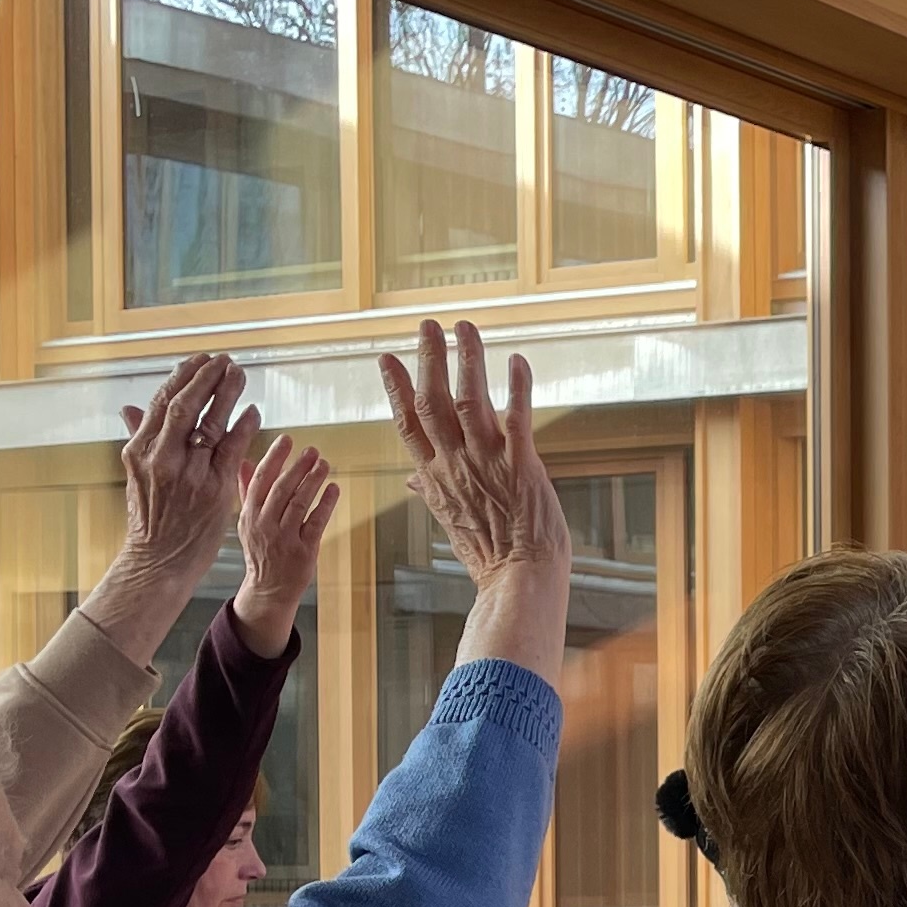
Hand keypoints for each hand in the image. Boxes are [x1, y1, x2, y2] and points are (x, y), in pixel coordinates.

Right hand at [78, 353, 255, 665]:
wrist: (159, 561)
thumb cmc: (151, 516)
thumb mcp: (136, 474)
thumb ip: (138, 437)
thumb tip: (129, 406)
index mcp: (139, 450)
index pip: (162, 402)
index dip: (184, 376)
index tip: (200, 360)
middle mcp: (162, 458)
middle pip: (186, 406)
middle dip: (207, 378)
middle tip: (225, 360)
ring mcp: (189, 474)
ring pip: (211, 423)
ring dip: (228, 395)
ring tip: (240, 375)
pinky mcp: (214, 489)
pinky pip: (233, 450)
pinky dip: (245, 427)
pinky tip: (254, 411)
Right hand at [230, 430, 338, 653]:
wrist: (268, 590)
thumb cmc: (260, 552)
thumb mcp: (247, 521)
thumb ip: (248, 491)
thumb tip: (246, 461)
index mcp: (249, 516)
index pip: (260, 481)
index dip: (274, 458)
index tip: (286, 440)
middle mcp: (265, 525)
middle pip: (281, 490)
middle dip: (297, 467)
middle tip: (311, 450)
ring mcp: (284, 539)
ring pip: (299, 503)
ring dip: (313, 481)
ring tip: (324, 464)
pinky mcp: (304, 551)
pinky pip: (316, 523)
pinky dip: (325, 504)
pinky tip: (333, 489)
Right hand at [378, 318, 571, 681]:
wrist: (520, 582)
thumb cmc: (491, 554)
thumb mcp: (452, 521)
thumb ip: (432, 492)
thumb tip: (415, 478)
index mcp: (436, 477)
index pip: (406, 424)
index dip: (394, 388)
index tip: (384, 357)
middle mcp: (455, 465)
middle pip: (433, 402)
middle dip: (428, 360)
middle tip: (425, 325)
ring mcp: (487, 464)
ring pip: (471, 400)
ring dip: (468, 360)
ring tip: (464, 327)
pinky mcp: (522, 466)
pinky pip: (517, 418)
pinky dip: (517, 387)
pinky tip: (517, 359)